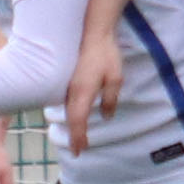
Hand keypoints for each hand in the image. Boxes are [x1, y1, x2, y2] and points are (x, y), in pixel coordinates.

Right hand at [62, 32, 123, 154]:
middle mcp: (72, 91)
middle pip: (71, 119)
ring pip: (68, 111)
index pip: (78, 121)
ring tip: (76, 138)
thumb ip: (110, 99)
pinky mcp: (69, 80)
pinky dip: (71, 113)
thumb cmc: (106, 54)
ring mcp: (68, 85)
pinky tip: (75, 116)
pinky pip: (68, 101)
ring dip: (72, 125)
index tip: (80, 151)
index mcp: (83, 93)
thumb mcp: (115, 78)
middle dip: (74, 135)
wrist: (92, 32)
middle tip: (77, 151)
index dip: (78, 137)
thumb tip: (106, 116)